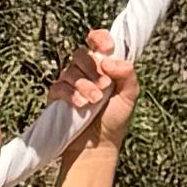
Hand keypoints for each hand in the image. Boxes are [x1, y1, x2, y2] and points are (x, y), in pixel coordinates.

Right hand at [59, 26, 137, 147]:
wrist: (98, 147)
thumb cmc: (114, 120)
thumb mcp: (129, 96)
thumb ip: (127, 74)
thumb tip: (108, 60)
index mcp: (103, 66)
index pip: (97, 41)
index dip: (100, 39)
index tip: (107, 48)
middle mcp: (85, 71)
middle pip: (81, 54)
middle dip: (93, 68)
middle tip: (105, 86)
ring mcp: (70, 83)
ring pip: (70, 70)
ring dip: (84, 85)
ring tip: (95, 101)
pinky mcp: (57, 97)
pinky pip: (59, 87)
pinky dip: (71, 94)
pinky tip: (81, 105)